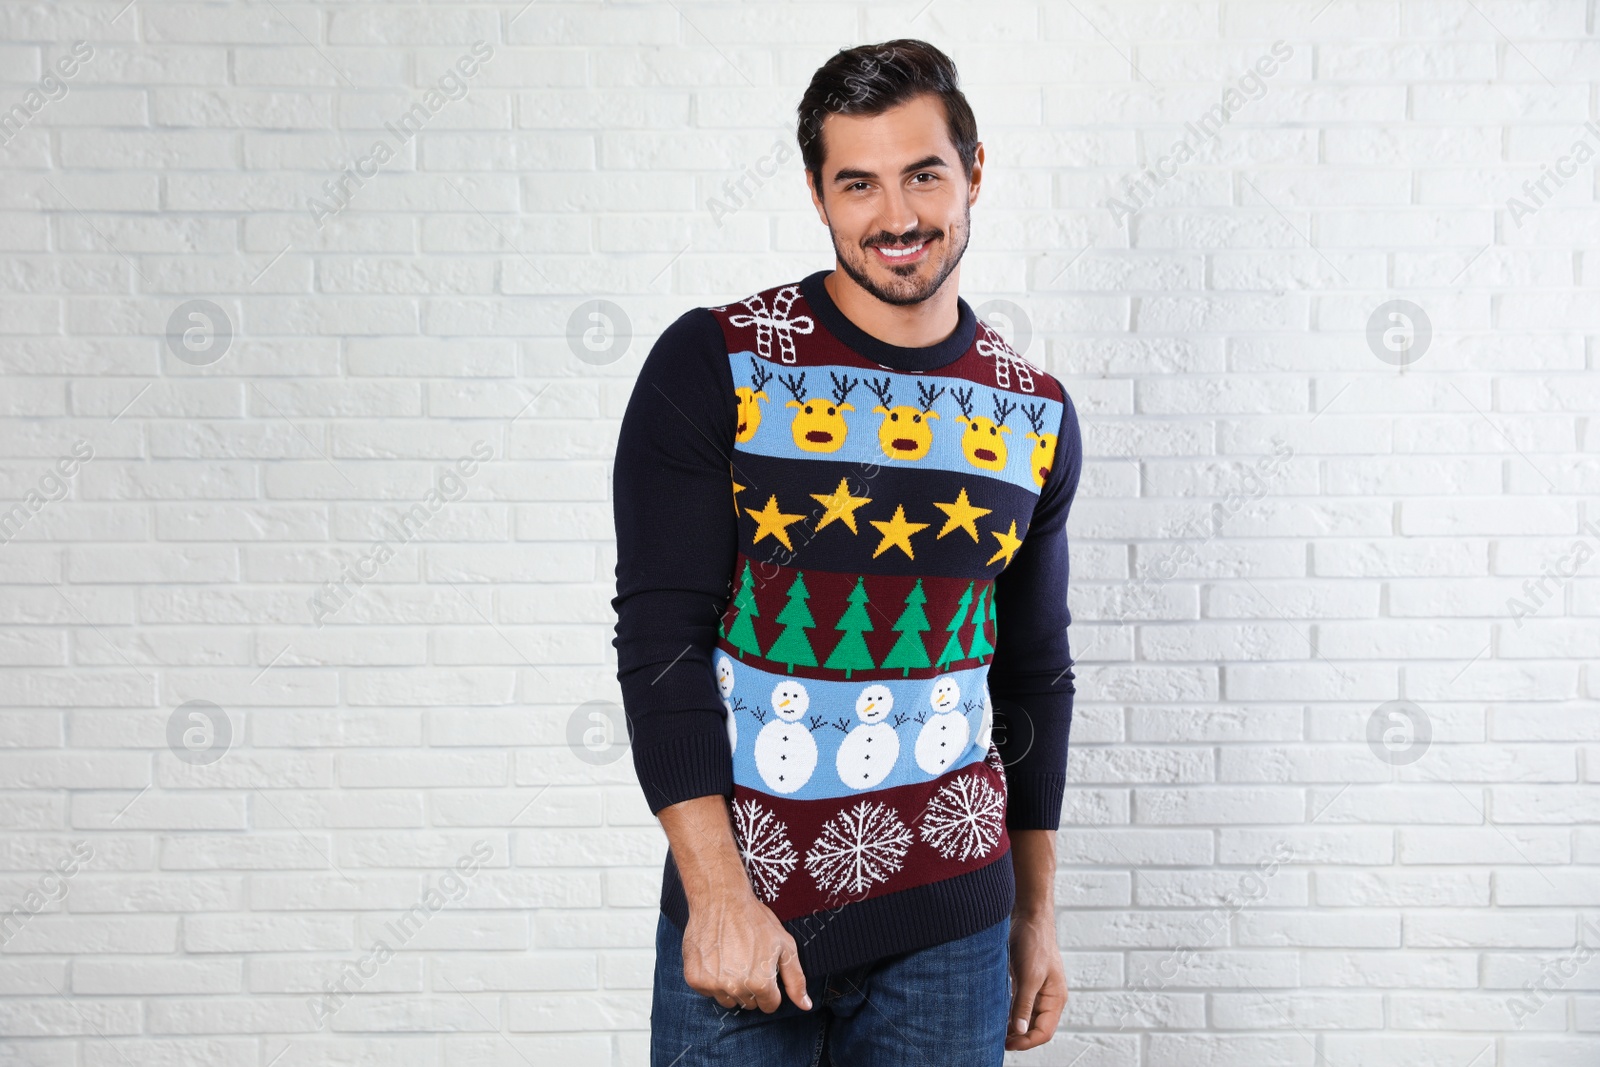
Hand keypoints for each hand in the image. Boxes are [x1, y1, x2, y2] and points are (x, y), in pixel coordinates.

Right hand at [681, 887, 811, 1013]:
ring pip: (728, 1000)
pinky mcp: (695, 979)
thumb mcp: (785, 946)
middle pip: (749, 1004)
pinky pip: (708, 991)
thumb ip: (796, 979)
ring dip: (731, 986)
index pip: (770, 1005)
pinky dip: (712, 979)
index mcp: (760, 984)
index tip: (764, 970)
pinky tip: (716, 958)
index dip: (770, 988)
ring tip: (732, 959)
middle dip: (752, 986)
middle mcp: (736, 988)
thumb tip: (805, 1005)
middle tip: (748, 960)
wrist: (720, 900)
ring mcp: (713, 984)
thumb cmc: (754, 920)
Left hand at [1005, 908, 1066, 1050]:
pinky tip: (995, 1015)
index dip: (1027, 1042)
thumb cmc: (1035, 943)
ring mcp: (1036, 990)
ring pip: (1025, 1017)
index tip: (1007, 1044)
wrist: (1028, 917)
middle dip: (1018, 1037)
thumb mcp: (1029, 976)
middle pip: (1034, 1027)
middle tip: (997, 1040)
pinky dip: (1008, 1012)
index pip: (1044, 1032)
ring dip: (1012, 1026)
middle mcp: (1048, 998)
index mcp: (1056, 999)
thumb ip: (1023, 1004)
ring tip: (994, 1031)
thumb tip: (1019, 1031)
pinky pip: (1018, 1004)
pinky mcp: (1025, 982)